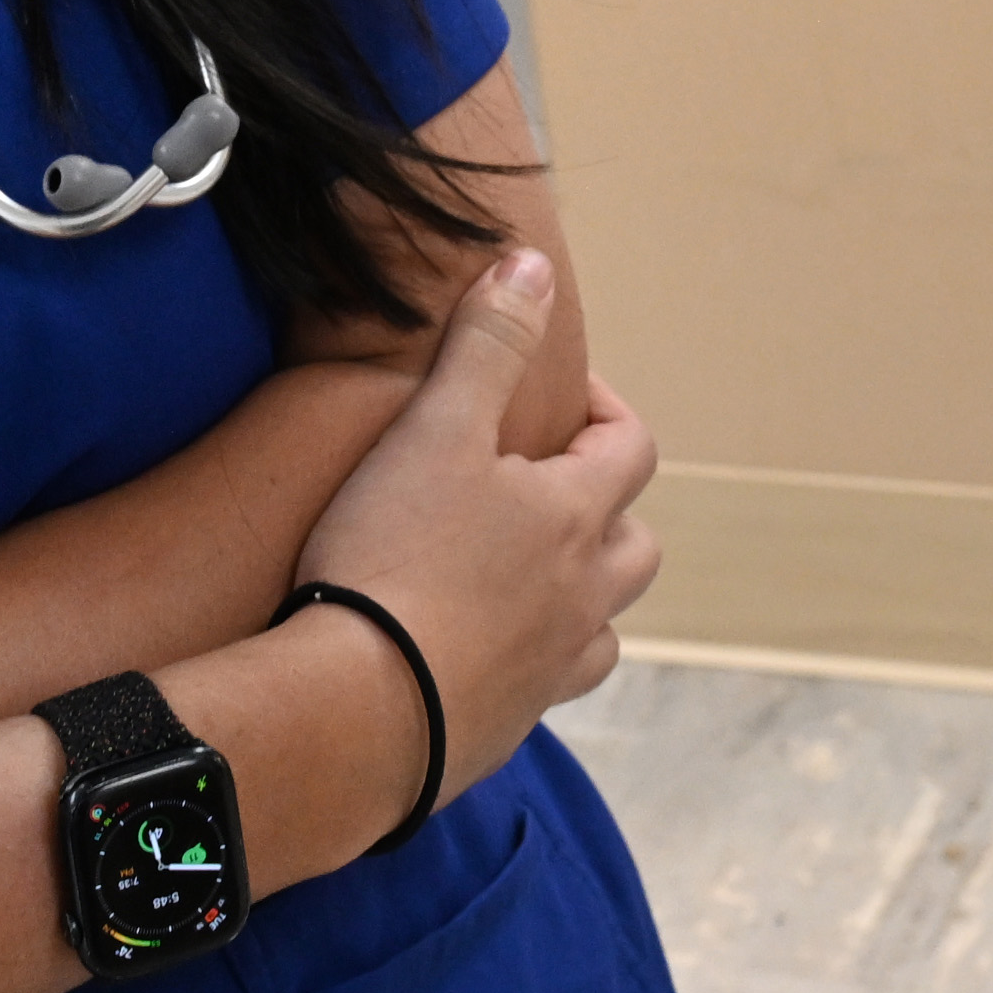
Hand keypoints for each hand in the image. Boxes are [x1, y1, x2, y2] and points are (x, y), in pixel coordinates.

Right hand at [286, 253, 660, 805]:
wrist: (356, 711)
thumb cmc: (393, 559)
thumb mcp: (435, 428)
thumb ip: (487, 343)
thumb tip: (532, 265)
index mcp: (575, 519)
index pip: (632, 448)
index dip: (603, 412)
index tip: (553, 399)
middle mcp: (582, 599)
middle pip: (636, 547)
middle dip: (604, 510)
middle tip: (537, 489)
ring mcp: (549, 671)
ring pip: (602, 628)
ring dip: (579, 596)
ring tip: (518, 574)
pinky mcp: (504, 726)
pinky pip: (542, 689)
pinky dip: (527, 663)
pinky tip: (476, 651)